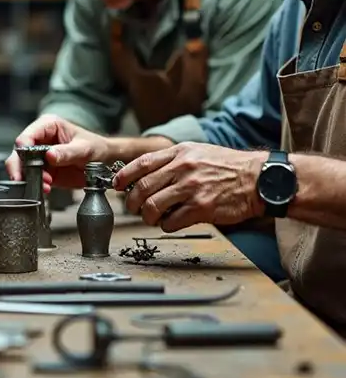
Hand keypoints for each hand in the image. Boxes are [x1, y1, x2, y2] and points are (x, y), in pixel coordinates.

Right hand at [5, 114, 109, 191]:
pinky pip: (32, 178)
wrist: (107, 164)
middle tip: (22, 179)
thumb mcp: (85, 149)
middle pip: (19, 152)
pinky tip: (46, 189)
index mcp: (48, 126)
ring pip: (22, 167)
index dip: (23, 148)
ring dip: (29, 178)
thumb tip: (50, 155)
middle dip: (20, 167)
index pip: (27, 135)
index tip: (27, 161)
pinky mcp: (43, 171)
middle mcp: (40, 140)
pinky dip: (36, 185)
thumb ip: (67, 152)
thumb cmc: (97, 148)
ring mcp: (40, 156)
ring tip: (44, 185)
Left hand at [113, 142, 264, 231]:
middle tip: (133, 207)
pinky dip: (166, 225)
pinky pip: (172, 221)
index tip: (117, 185)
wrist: (259, 180)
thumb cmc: (228, 167)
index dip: (124, 175)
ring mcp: (191, 188)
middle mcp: (183, 168)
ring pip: (153, 206)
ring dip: (147, 216)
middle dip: (132, 201)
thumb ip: (173, 161)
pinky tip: (171, 223)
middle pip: (142, 187)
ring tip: (151, 218)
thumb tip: (147, 175)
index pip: (142, 163)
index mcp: (180, 153)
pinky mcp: (201, 208)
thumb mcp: (198, 152)